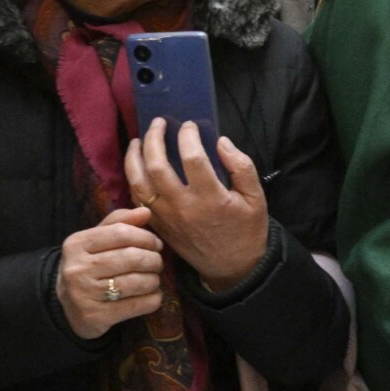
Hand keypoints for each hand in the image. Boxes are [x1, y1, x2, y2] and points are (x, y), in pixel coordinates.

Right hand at [57, 207, 166, 338]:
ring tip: (153, 280)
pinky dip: (153, 299)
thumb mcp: (96, 241)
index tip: (156, 244)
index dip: (146, 238)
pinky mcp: (96, 316)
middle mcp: (78, 268)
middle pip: (132, 257)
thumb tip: (146, 211)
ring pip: (137, 282)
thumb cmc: (88, 267)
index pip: (121, 233)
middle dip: (153, 260)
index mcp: (77, 244)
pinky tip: (152, 296)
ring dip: (154, 280)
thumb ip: (119, 223)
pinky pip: (137, 305)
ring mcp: (85, 294)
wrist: (65, 305)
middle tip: (157, 263)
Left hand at [122, 120, 270, 291]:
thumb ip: (242, 167)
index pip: (192, 158)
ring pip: (138, 182)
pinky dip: (133, 178)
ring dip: (134, 157)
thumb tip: (222, 142)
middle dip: (155, 139)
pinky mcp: (159, 225)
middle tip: (159, 123)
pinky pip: (137, 198)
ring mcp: (167, 217)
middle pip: (156, 166)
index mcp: (211, 198)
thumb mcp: (257, 198)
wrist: (233, 267)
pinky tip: (137, 165)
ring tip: (138, 140)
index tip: (189, 126)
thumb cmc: (247, 230)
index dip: (188, 136)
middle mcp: (184, 207)